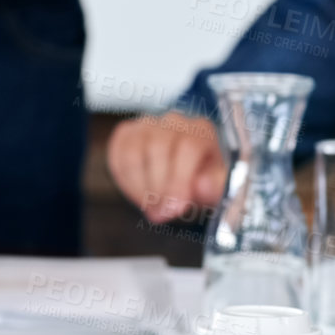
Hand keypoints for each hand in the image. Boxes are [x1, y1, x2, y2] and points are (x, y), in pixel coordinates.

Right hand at [105, 112, 225, 224]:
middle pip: (158, 147)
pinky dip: (124, 180)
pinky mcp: (126, 132)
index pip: (188, 146)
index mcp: (201, 131)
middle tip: (161, 212)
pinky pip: (117, 153)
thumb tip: (203, 186)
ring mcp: (147, 125)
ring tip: (150, 206)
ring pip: (133, 151)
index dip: (179, 180)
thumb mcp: (217, 189)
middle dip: (157, 187)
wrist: (185, 176)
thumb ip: (216, 187)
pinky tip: (137, 194)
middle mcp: (174, 122)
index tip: (175, 207)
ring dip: (138, 185)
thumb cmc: (202, 181)